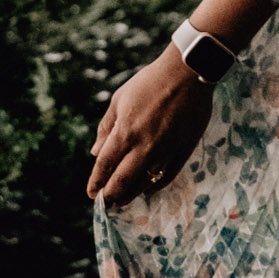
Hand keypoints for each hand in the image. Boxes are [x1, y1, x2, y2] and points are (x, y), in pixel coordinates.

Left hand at [88, 48, 212, 206]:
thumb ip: (106, 127)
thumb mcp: (120, 99)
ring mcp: (165, 150)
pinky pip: (166, 176)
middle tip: (105, 203)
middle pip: (122, 181)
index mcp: (125, 131)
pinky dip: (154, 186)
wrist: (187, 73)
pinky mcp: (183, 150)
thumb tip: (96, 153)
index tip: (91, 193)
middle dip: (110, 196)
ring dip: (131, 195)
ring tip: (123, 200)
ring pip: (144, 184)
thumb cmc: (149, 82)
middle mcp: (144, 145)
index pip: (105, 165)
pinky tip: (147, 189)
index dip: (96, 182)